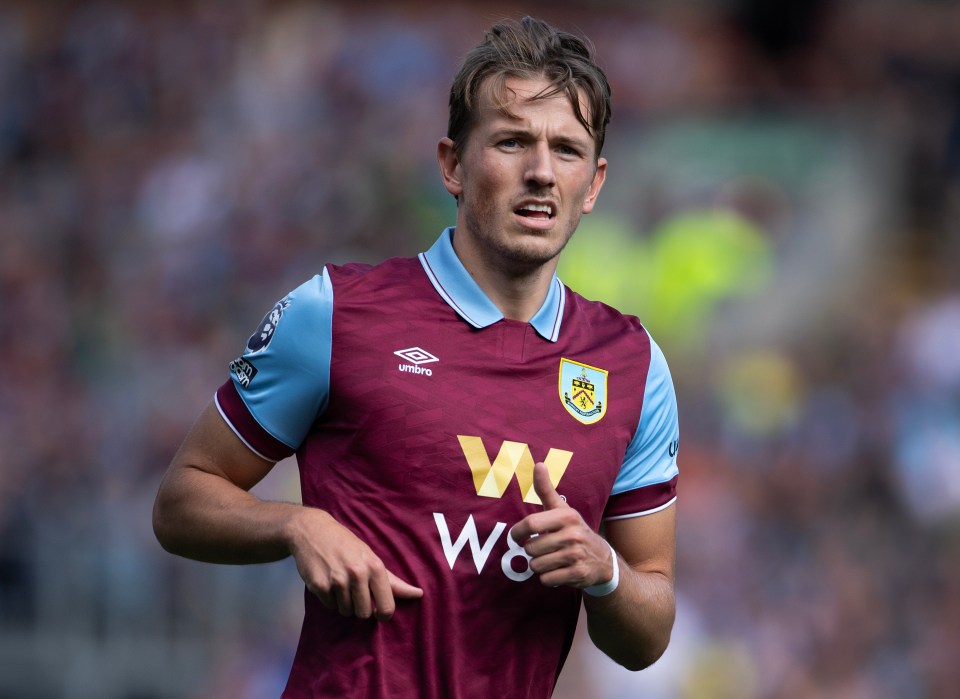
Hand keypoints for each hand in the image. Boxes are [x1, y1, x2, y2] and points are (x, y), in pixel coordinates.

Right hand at [286, 508, 422, 620]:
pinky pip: (330, 606)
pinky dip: (330, 598)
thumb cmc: (346, 544)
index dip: (383, 614)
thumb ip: (392, 581)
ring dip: (344, 603)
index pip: (386, 607)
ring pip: (346, 611)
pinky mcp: (319, 586)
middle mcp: (357, 574)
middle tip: (355, 591)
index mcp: (374, 567)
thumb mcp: (371, 557)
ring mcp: (337, 581)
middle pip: (364, 614)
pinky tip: (328, 581)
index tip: (378, 611)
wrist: (313, 531)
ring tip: (340, 583)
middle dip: (360, 607)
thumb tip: (418, 594)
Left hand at [509, 462, 613, 588]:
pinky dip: (548, 578)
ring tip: (552, 559)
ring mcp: (576, 555)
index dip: (517, 533)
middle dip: (532, 552)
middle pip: (530, 548)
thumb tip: (538, 463)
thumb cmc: (575, 531)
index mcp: (567, 516)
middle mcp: (573, 534)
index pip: (530, 524)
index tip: (516, 537)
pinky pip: (546, 579)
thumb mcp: (562, 510)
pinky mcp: (578, 573)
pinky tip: (559, 570)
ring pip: (536, 565)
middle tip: (543, 549)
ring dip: (539, 565)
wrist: (603, 559)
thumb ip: (546, 489)